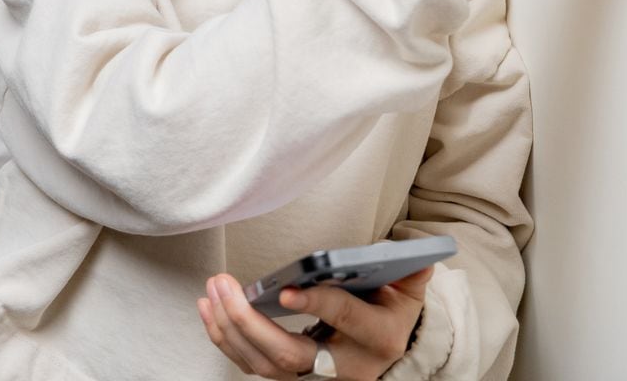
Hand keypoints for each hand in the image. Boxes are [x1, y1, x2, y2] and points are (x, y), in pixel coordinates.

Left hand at [196, 267, 433, 379]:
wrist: (389, 355)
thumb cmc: (392, 315)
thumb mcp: (407, 294)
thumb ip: (410, 275)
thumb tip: (416, 258)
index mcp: (377, 339)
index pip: (343, 320)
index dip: (315, 304)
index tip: (285, 291)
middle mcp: (344, 367)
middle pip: (289, 355)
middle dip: (249, 321)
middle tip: (224, 285)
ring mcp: (316, 379)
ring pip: (264, 365)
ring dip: (230, 328)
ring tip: (212, 291)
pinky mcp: (292, 378)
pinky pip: (253, 366)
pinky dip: (226, 339)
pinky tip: (211, 310)